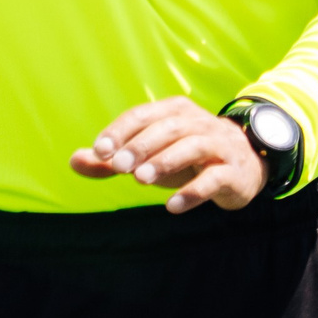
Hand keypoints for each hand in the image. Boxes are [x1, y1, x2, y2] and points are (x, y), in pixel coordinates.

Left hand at [71, 96, 263, 212]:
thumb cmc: (185, 159)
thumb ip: (113, 159)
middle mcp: (198, 123)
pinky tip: (172, 206)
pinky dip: (193, 191)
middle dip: (141, 145)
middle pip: (168, 128)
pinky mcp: (233, 172)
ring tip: (141, 180)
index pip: (143, 115)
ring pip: (192, 147)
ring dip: (165, 161)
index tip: (100, 151)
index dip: (120, 131)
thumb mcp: (149, 156)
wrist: (243, 166)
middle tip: (118, 166)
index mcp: (174, 111)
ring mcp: (218, 146)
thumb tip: (74, 160)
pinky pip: (213, 178)